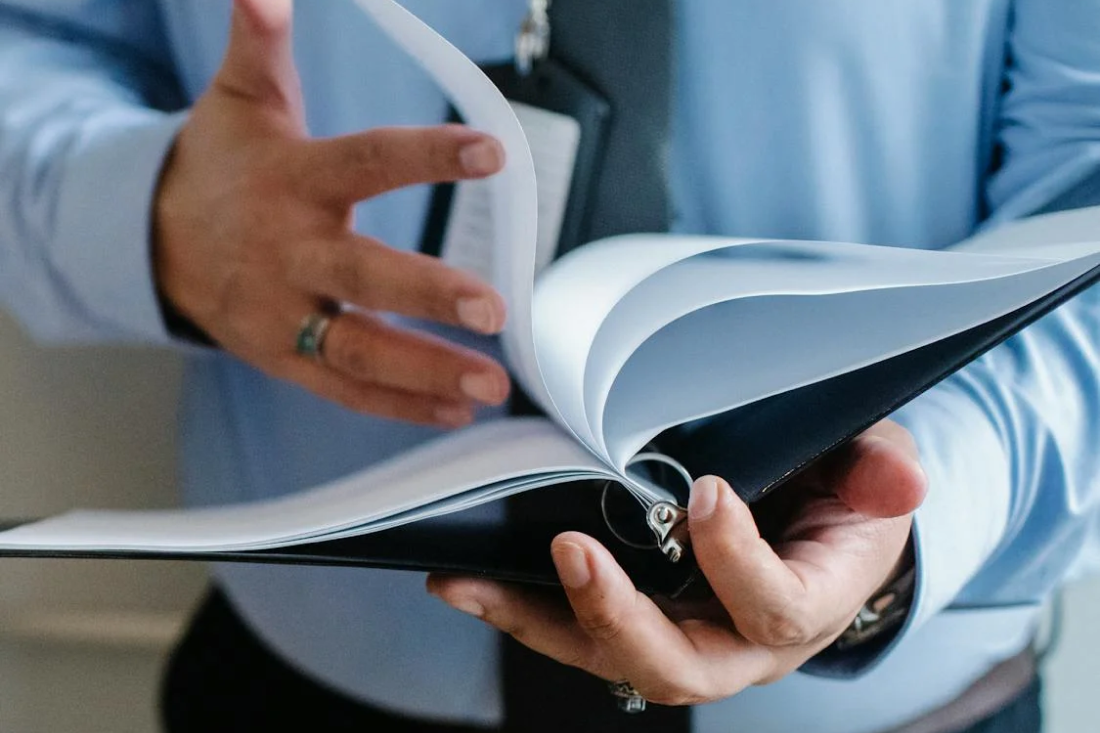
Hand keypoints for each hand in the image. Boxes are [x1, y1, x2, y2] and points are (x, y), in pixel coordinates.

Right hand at [154, 0, 510, 426]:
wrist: (154, 241)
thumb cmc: (221, 166)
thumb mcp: (241, 101)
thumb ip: (260, 47)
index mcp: (291, 181)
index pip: (365, 163)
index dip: (426, 157)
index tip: (492, 152)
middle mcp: (288, 253)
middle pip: (361, 277)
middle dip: (426, 295)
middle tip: (493, 310)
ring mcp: (284, 314)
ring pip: (358, 349)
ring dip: (426, 371)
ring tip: (491, 385)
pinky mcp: (285, 358)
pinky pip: (345, 388)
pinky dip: (400, 404)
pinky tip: (456, 409)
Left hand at [428, 420, 926, 704]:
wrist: (821, 525)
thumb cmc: (844, 493)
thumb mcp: (872, 469)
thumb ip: (879, 473)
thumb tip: (902, 479)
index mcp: (808, 604)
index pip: (773, 609)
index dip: (736, 561)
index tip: (705, 492)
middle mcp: (741, 643)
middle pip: (678, 666)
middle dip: (619, 616)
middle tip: (571, 552)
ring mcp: (686, 637)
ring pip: (609, 658)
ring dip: (538, 620)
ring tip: (468, 582)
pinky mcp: (641, 620)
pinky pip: (578, 633)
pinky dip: (522, 609)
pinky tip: (465, 581)